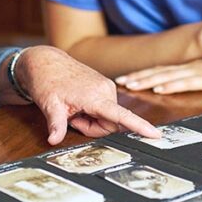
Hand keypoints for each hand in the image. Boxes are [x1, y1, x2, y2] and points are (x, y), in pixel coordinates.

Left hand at [15, 46, 161, 144]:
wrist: (46, 61)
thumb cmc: (47, 80)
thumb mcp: (49, 105)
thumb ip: (56, 124)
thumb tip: (53, 140)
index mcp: (95, 96)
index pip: (121, 116)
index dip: (139, 126)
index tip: (155, 135)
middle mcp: (106, 90)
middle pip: (110, 125)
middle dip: (91, 127)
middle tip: (72, 118)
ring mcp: (106, 87)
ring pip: (107, 118)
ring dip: (91, 120)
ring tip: (74, 109)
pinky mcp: (104, 87)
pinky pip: (105, 109)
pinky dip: (92, 112)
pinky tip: (79, 104)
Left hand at [116, 58, 201, 93]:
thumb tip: (199, 83)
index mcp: (193, 66)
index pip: (164, 70)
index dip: (146, 74)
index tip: (128, 78)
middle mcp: (192, 67)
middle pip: (160, 72)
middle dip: (139, 77)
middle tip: (119, 81)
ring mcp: (199, 72)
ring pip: (167, 77)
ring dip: (148, 81)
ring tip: (131, 85)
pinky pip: (186, 83)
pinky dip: (171, 86)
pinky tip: (159, 89)